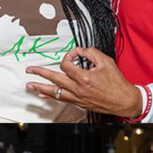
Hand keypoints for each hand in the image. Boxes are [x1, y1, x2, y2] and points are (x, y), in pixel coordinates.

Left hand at [24, 47, 143, 117]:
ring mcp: (77, 97)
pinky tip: (42, 96)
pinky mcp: (78, 102)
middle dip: (40, 73)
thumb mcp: (106, 62)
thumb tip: (79, 50)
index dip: (67, 56)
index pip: (66, 64)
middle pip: (54, 78)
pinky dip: (50, 97)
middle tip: (30, 70)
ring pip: (54, 92)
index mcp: (84, 77)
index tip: (73, 54)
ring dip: (40, 88)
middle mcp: (78, 88)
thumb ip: (91, 53)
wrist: (123, 100)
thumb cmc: (117, 83)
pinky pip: (61, 99)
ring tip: (30, 85)